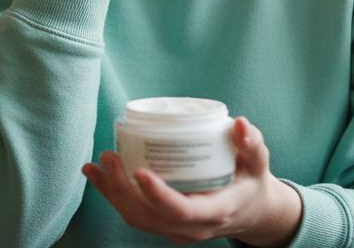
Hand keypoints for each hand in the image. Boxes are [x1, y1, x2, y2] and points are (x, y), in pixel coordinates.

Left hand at [82, 117, 301, 246]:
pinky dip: (111, 196)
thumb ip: (250, 143)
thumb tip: (239, 123)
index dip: (158, 195)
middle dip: (123, 190)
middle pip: (150, 218)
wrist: (250, 211)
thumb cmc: (251, 180)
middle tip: (110, 156)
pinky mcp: (164, 226)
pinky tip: (95, 173)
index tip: (139, 170)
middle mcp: (193, 228)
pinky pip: (134, 215)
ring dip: (112, 194)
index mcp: (217, 211)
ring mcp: (176, 231)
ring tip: (98, 164)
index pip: (182, 210)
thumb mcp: (258, 161)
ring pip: (137, 219)